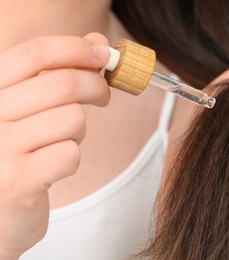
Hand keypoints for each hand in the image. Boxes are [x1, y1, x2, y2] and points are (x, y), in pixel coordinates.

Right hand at [0, 33, 109, 258]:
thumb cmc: (16, 152)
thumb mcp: (29, 106)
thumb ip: (59, 71)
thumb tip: (98, 41)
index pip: (35, 52)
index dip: (77, 48)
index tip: (104, 53)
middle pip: (63, 84)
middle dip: (96, 86)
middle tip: (103, 95)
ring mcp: (0, 149)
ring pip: (72, 119)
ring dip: (79, 130)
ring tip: (62, 139)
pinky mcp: (18, 181)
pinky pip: (70, 154)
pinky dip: (71, 158)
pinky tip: (53, 166)